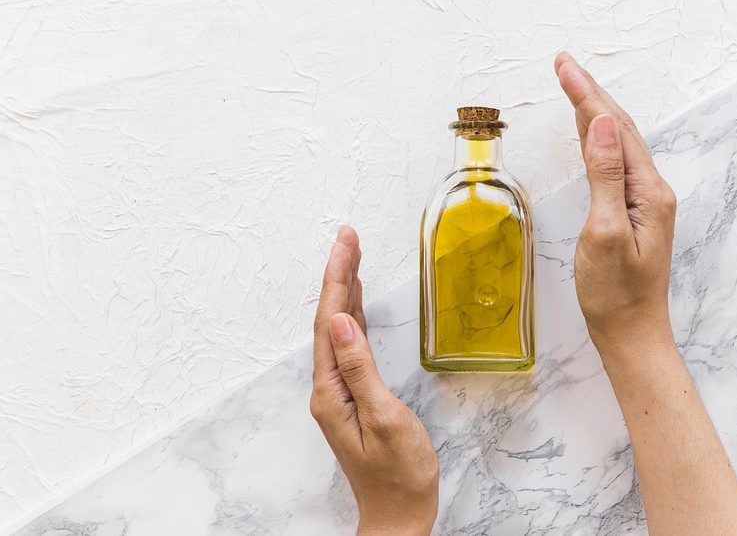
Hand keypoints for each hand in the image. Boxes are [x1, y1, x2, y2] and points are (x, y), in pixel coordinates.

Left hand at [310, 226, 438, 535]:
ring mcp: (340, 391)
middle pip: (329, 318)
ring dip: (344, 290)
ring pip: (338, 328)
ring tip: (353, 255)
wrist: (398, 514)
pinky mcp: (354, 396)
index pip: (330, 321)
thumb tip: (342, 322)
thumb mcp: (384, 419)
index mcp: (332, 390)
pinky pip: (349, 344)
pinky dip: (353, 316)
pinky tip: (358, 302)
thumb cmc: (399, 474)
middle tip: (349, 235)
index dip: (337, 277)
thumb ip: (361, 369)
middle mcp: (329, 387)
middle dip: (338, 274)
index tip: (346, 242)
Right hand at [554, 52, 677, 355]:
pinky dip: (597, 139)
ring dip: (594, 111)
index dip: (586, 95)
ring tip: (573, 85)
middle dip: (590, 93)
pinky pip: (615, 163)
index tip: (563, 67)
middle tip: (563, 64)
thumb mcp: (605, 232)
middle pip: (619, 128)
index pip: (613, 129)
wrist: (631, 334)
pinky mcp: (633, 213)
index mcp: (648, 191)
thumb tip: (599, 125)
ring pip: (618, 143)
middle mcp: (652, 190)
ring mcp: (644, 201)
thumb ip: (605, 176)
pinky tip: (588, 132)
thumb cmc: (615, 294)